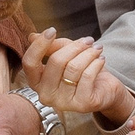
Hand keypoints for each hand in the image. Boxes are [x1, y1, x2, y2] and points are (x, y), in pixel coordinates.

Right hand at [20, 31, 134, 128]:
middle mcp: (46, 95)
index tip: (52, 30)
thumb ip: (52, 46)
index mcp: (37, 82)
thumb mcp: (67, 54)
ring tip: (97, 49)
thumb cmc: (82, 71)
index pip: (30, 63)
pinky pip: (87, 76)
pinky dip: (96, 63)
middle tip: (88, 40)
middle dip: (74, 46)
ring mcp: (63, 102)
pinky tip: (101, 60)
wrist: (104, 90)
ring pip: (74, 68)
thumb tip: (32, 36)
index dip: (39, 45)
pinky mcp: (82, 105)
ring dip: (88, 53)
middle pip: (56, 62)